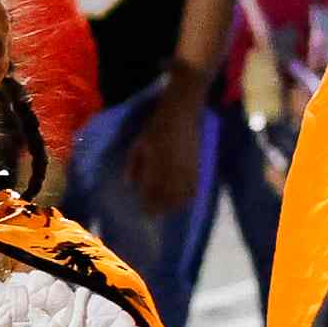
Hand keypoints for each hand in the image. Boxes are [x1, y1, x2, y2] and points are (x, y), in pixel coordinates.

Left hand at [120, 80, 211, 213]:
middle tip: (153, 214)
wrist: (181, 112)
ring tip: (167, 209)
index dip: (148, 205)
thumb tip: (129, 184)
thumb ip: (133, 165)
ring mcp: (186, 169)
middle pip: (167, 198)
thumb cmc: (156, 125)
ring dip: (173, 205)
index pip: (151, 192)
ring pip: (182, 196)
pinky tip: (183, 201)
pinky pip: (194, 189)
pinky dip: (188, 198)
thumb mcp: (138, 143)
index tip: (144, 212)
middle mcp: (172, 170)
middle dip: (160, 208)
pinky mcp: (197, 166)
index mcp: (155, 164)